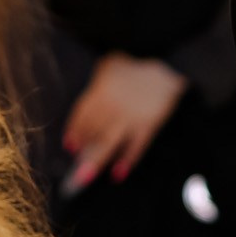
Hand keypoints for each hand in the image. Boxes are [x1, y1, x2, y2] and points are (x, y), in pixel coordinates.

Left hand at [63, 53, 185, 191]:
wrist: (166, 62)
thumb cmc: (137, 58)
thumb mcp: (110, 64)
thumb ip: (100, 81)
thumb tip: (93, 93)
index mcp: (100, 93)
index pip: (82, 116)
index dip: (74, 132)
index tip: (69, 146)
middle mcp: (111, 109)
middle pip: (92, 135)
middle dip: (81, 153)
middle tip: (71, 172)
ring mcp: (130, 119)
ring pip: (110, 144)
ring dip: (96, 162)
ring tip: (86, 178)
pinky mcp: (148, 125)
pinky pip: (136, 147)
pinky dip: (127, 161)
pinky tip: (118, 173)